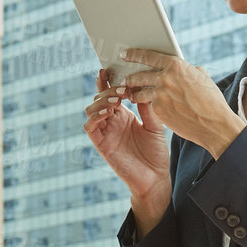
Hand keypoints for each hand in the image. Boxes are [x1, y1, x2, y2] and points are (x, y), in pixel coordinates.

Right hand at [83, 65, 169, 194]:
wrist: (155, 179)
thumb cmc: (156, 154)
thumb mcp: (155, 125)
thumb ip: (147, 107)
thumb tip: (141, 85)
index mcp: (124, 114)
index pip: (111, 92)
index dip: (108, 80)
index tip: (111, 68)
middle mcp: (112, 121)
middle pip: (99, 97)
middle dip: (108, 88)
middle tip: (122, 87)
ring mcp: (105, 132)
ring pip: (91, 109)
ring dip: (101, 100)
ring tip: (116, 99)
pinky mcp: (101, 145)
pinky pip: (90, 127)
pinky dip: (95, 116)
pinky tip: (109, 111)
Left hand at [116, 47, 246, 157]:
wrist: (214, 124)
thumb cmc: (212, 101)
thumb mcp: (202, 77)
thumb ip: (188, 71)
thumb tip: (185, 70)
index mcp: (176, 66)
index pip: (148, 56)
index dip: (134, 54)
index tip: (125, 54)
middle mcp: (165, 78)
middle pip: (139, 75)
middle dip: (129, 77)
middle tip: (124, 79)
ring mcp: (160, 95)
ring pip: (139, 92)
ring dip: (134, 93)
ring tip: (131, 94)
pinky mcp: (158, 111)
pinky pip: (149, 106)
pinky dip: (148, 106)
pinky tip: (147, 107)